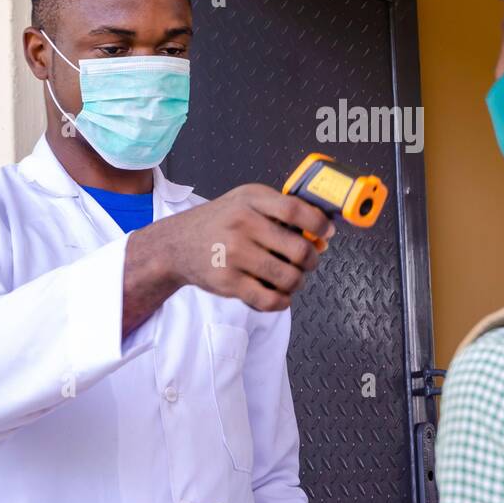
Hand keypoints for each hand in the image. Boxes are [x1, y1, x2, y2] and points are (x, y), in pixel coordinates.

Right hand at [129, 184, 334, 312]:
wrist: (176, 244)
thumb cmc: (220, 221)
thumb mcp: (246, 201)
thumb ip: (281, 210)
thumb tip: (321, 235)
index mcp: (250, 201)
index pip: (295, 210)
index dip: (319, 224)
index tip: (326, 233)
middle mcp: (242, 225)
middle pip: (298, 249)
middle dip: (312, 260)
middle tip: (309, 261)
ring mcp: (234, 255)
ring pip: (288, 278)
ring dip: (298, 282)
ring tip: (292, 278)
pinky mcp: (228, 282)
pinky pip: (270, 299)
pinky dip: (282, 301)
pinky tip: (278, 294)